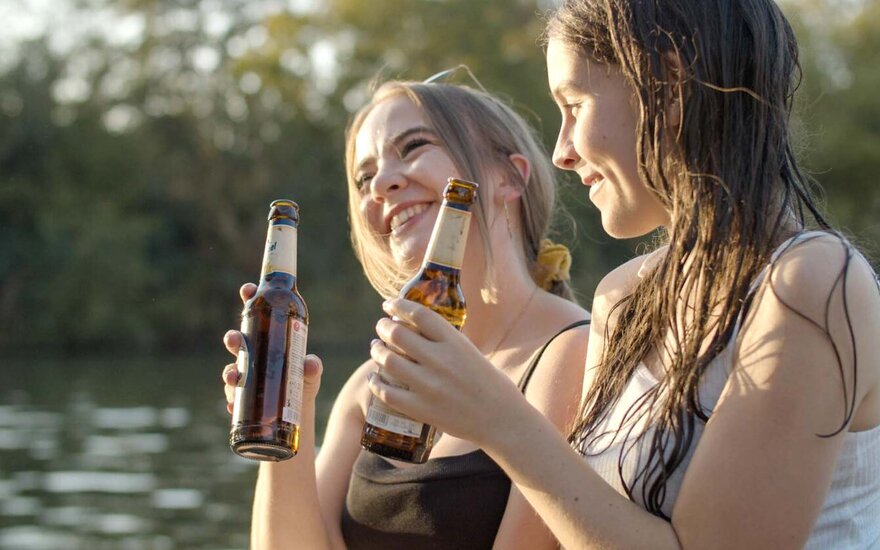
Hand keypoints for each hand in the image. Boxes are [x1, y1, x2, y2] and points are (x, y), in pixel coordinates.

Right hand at [221, 283, 322, 413]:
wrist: (296, 410)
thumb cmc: (301, 381)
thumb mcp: (311, 373)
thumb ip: (312, 368)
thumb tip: (310, 363)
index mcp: (268, 339)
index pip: (256, 314)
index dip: (250, 299)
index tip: (248, 290)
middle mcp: (252, 355)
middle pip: (238, 342)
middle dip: (233, 339)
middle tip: (235, 339)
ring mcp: (245, 377)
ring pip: (231, 371)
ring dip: (229, 372)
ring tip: (234, 377)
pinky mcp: (242, 399)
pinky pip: (233, 399)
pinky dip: (233, 402)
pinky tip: (233, 405)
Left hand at [368, 299, 528, 447]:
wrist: (503, 422)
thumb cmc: (493, 386)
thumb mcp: (473, 354)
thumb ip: (447, 344)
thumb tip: (420, 333)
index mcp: (456, 343)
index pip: (420, 314)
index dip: (399, 305)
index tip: (389, 304)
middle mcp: (441, 361)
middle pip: (398, 334)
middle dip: (384, 326)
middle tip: (381, 326)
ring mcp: (430, 386)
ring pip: (389, 361)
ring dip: (377, 351)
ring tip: (376, 348)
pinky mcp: (422, 409)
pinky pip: (388, 393)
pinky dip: (376, 382)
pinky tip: (374, 378)